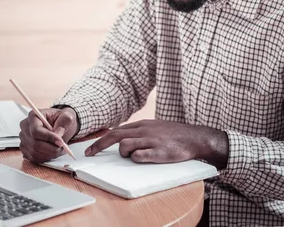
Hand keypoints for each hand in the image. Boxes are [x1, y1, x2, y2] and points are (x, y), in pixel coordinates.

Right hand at [19, 107, 78, 163]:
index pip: (36, 130)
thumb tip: (58, 133)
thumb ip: (64, 121)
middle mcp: (25, 127)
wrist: (58, 125)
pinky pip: (35, 158)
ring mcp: (24, 139)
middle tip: (62, 146)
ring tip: (59, 148)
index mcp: (33, 116)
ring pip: (35, 153)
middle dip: (51, 148)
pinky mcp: (26, 150)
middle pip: (35, 143)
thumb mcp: (67, 116)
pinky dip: (46, 157)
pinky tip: (52, 151)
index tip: (60, 141)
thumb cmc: (60, 119)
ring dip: (50, 153)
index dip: (48, 137)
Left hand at [84, 120, 228, 167]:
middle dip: (99, 145)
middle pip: (115, 136)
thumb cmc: (173, 134)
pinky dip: (136, 158)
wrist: (194, 138)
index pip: (116, 130)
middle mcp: (144, 130)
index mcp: (142, 124)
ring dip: (123, 153)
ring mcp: (151, 141)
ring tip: (133, 156)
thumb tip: (123, 139)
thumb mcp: (154, 127)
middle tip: (90, 154)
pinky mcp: (158, 152)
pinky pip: (139, 156)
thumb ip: (139, 131)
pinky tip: (143, 158)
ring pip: (125, 145)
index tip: (91, 148)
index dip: (101, 140)